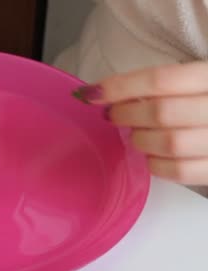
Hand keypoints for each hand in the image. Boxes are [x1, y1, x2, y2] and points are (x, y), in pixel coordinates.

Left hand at [74, 62, 207, 185]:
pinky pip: (182, 172)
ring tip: (137, 136)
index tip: (93, 94)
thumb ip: (166, 85)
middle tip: (113, 116)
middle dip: (127, 115)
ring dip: (141, 141)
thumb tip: (112, 95)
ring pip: (170, 144)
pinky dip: (158, 166)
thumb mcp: (199, 79)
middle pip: (161, 112)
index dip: (121, 87)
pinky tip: (152, 157)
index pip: (161, 79)